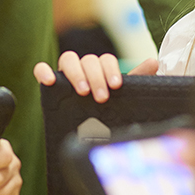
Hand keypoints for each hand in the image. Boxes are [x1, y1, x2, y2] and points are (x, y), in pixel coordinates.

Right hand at [33, 52, 157, 101]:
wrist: (91, 136)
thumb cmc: (109, 113)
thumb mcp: (124, 97)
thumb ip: (137, 79)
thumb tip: (153, 62)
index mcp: (100, 70)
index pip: (104, 59)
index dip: (110, 69)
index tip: (116, 86)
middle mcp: (83, 69)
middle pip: (88, 59)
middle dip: (96, 76)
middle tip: (102, 97)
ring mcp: (65, 76)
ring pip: (67, 59)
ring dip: (76, 73)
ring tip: (83, 91)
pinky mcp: (49, 85)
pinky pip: (41, 69)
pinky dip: (43, 71)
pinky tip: (49, 81)